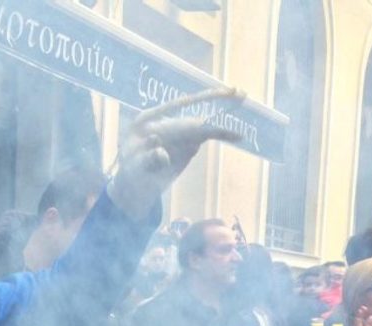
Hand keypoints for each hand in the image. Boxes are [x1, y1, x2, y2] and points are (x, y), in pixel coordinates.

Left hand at [107, 88, 243, 220]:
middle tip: (240, 93)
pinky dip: (222, 134)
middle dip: (217, 100)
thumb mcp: (134, 167)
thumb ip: (146, 159)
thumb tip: (160, 152)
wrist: (136, 187)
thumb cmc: (131, 174)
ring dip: (223, 119)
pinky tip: (237, 135)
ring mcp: (178, 131)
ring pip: (203, 122)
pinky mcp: (188, 142)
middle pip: (193, 108)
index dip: (198, 98)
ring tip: (241, 114)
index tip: (216, 92)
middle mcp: (165, 121)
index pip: (175, 105)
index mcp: (147, 120)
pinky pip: (207, 135)